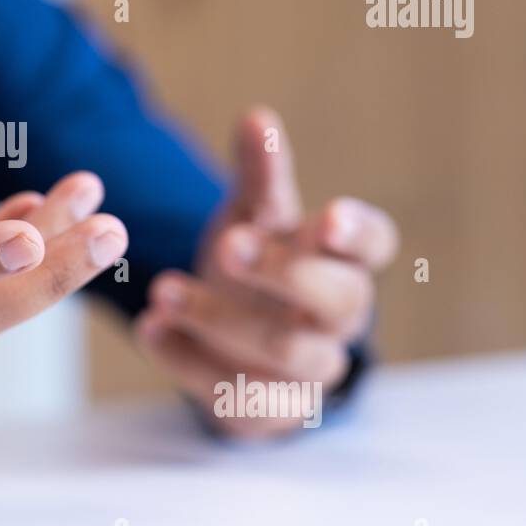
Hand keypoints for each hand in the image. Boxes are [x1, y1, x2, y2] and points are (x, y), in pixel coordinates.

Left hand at [135, 106, 397, 436]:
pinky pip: (235, 393)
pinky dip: (187, 360)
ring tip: (160, 290)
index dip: (357, 233)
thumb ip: (260, 175)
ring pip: (285, 351)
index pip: (375, 245)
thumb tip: (256, 116)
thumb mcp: (254, 216)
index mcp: (345, 260)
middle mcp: (338, 317)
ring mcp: (310, 368)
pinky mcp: (271, 408)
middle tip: (226, 246)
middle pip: (336, 300)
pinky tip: (150, 331)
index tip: (328, 217)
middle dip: (281, 272)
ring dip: (220, 318)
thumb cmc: (257, 261)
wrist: (235, 339)